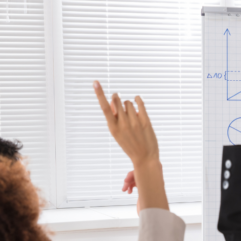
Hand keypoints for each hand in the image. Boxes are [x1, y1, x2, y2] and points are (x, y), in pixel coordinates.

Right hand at [94, 80, 167, 210]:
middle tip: (119, 101)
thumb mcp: (117, 133)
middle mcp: (123, 124)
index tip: (95, 82)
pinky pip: (139, 103)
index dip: (99, 93)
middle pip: (117, 100)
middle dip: (117, 98)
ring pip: (128, 102)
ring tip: (131, 114)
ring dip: (129, 105)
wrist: (145, 158)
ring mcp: (135, 122)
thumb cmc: (130, 144)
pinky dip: (138, 99)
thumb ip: (114, 117)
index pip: (104, 107)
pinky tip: (137, 100)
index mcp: (113, 128)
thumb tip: (112, 100)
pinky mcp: (145, 121)